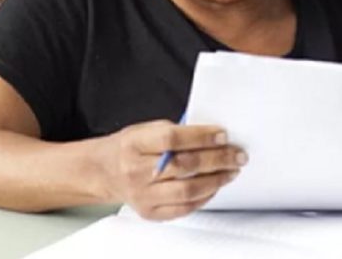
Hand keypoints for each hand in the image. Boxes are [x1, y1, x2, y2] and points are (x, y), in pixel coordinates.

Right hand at [101, 120, 244, 220]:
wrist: (105, 171)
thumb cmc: (129, 147)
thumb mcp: (145, 129)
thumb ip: (174, 132)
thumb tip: (210, 136)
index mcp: (134, 144)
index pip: (172, 140)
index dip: (200, 137)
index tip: (222, 135)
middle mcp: (136, 171)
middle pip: (184, 166)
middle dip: (217, 159)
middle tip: (236, 155)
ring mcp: (142, 195)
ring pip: (187, 190)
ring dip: (216, 180)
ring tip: (231, 171)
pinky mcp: (150, 212)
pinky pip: (184, 208)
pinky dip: (204, 197)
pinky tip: (214, 186)